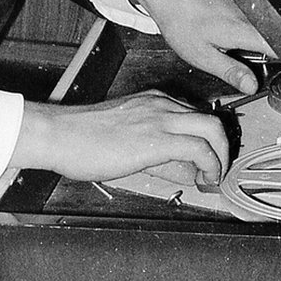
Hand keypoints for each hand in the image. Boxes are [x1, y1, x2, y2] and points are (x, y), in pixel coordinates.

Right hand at [12, 90, 228, 185]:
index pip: (195, 115)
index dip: (208, 141)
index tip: (208, 161)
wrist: (58, 134)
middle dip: (223, 147)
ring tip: (214, 176)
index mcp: (152, 101)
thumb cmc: (81, 138)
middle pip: (212, 119)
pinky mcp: (155, 138)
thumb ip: (155, 151)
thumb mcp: (124, 136)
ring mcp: (159, 118)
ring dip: (221, 156)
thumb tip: (182, 171)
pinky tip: (204, 179)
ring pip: (212, 128)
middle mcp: (160, 104)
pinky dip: (210, 166)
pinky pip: (199, 149)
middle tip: (218, 170)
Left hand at [126, 0, 274, 93]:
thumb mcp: (201, 55)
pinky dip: (241, 22)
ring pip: (260, 25)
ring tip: (223, 37)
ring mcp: (243, 0)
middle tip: (239, 57)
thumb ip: (231, 71)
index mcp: (243, 30)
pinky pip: (248, 12)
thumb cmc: (179, 20)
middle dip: (264, 52)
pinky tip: (220, 23)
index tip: (273, 71)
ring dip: (251, 36)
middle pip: (272, 37)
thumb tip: (252, 86)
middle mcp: (249, 13)